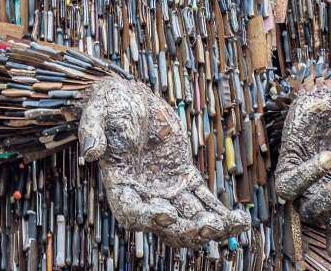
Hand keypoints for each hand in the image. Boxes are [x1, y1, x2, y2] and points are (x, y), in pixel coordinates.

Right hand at [78, 76, 248, 248]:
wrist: (129, 99)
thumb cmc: (110, 106)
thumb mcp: (97, 113)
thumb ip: (91, 131)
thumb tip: (90, 152)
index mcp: (120, 185)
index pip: (131, 213)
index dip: (148, 218)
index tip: (168, 212)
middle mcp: (144, 195)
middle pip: (166, 227)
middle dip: (188, 232)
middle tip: (210, 226)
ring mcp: (166, 189)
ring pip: (190, 218)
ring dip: (213, 226)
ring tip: (238, 223)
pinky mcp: (184, 178)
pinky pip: (203, 201)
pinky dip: (220, 211)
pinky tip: (240, 218)